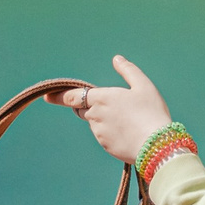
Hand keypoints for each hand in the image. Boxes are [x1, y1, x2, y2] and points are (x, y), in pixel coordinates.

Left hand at [50, 55, 173, 163]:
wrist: (157, 145)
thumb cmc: (151, 113)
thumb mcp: (144, 86)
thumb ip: (128, 70)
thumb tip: (116, 59)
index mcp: (102, 98)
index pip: (73, 96)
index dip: (59, 96)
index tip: (47, 97)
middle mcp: (95, 115)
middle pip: (83, 109)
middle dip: (90, 106)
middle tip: (113, 107)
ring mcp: (99, 132)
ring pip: (94, 123)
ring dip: (102, 119)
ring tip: (128, 120)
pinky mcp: (105, 146)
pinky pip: (103, 136)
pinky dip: (110, 132)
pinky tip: (128, 132)